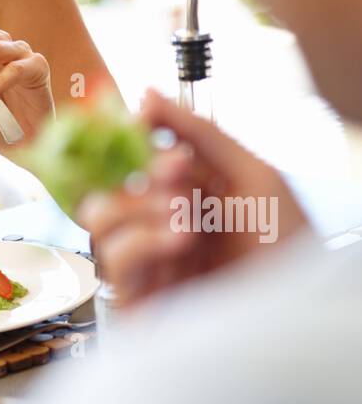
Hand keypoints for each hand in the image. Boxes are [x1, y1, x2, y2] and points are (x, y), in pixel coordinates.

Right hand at [78, 89, 307, 307]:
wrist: (302, 309)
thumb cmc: (289, 248)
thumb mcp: (253, 175)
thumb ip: (200, 132)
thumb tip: (148, 94)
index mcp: (185, 193)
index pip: (133, 156)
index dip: (132, 136)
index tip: (147, 120)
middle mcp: (161, 224)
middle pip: (108, 181)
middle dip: (139, 169)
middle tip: (178, 169)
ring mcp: (150, 262)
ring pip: (101, 218)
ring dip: (139, 204)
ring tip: (187, 214)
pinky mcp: (141, 300)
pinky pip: (114, 261)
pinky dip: (142, 240)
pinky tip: (180, 240)